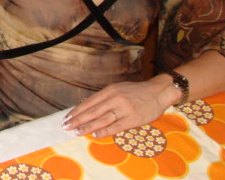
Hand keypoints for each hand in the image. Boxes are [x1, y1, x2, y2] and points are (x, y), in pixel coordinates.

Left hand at [62, 76, 176, 138]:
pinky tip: (95, 134)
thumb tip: (86, 105)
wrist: (158, 92)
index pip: (89, 102)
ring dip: (88, 126)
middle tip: (66, 126)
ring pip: (102, 119)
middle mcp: (115, 99)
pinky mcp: (133, 119)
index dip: (77, 111)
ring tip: (77, 131)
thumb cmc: (136, 92)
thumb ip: (104, 97)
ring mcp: (124, 109)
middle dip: (78, 119)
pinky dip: (104, 131)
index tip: (67, 117)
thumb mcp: (117, 89)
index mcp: (110, 90)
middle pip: (92, 111)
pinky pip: (116, 126)